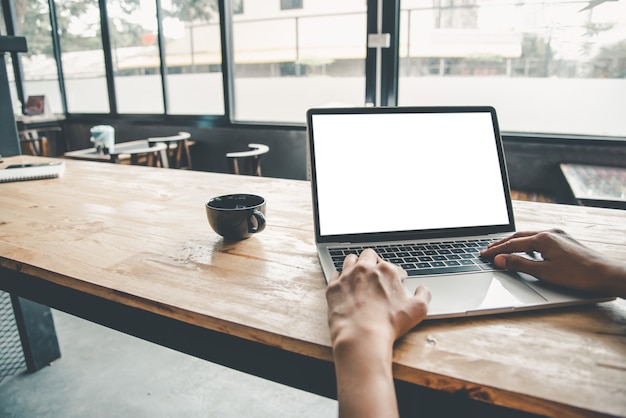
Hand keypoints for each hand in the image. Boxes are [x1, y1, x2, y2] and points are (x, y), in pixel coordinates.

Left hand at [326, 249, 429, 417]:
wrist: (361, 336)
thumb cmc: (389, 324)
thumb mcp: (418, 310)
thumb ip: (424, 295)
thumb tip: (423, 289)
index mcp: (386, 270)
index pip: (391, 265)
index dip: (395, 274)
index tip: (396, 281)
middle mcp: (365, 268)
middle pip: (368, 255)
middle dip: (373, 261)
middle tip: (375, 273)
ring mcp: (347, 276)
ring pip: (350, 260)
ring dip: (355, 265)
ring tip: (358, 274)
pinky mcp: (333, 287)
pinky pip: (335, 274)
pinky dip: (340, 278)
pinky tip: (344, 285)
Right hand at [481, 229, 625, 296]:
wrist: (607, 275)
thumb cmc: (578, 275)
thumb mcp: (543, 272)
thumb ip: (519, 264)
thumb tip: (500, 259)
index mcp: (542, 238)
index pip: (512, 244)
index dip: (496, 251)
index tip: (483, 255)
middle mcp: (550, 233)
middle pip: (519, 237)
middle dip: (502, 244)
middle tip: (488, 251)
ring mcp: (559, 236)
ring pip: (529, 237)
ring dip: (514, 243)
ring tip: (502, 250)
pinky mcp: (566, 241)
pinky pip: (540, 239)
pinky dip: (527, 244)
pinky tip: (526, 250)